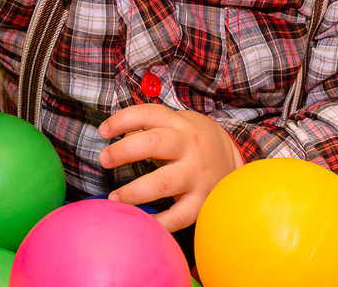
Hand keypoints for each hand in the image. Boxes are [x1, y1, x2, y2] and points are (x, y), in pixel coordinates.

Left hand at [99, 104, 245, 231]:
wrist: (234, 162)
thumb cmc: (191, 143)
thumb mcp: (175, 127)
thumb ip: (146, 131)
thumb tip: (115, 144)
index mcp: (179, 124)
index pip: (147, 114)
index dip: (122, 120)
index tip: (103, 131)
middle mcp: (188, 146)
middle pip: (153, 143)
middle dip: (123, 151)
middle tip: (104, 161)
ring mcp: (196, 174)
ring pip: (163, 182)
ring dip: (134, 192)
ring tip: (114, 199)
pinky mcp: (202, 201)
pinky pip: (179, 216)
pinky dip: (158, 223)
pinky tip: (141, 224)